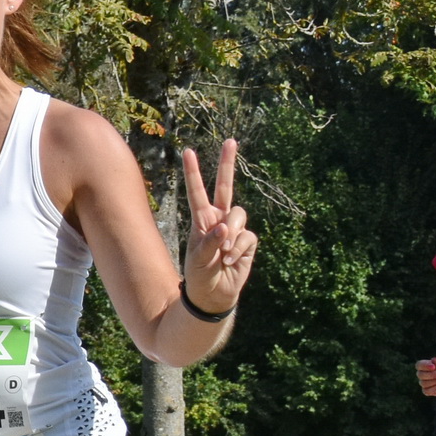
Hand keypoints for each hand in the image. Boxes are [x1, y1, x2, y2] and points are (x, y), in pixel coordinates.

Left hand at [181, 139, 257, 313]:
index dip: (193, 172)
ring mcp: (234, 229)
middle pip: (225, 187)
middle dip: (227, 164)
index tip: (188, 151)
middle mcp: (219, 220)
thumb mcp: (198, 259)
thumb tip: (225, 228)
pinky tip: (230, 260)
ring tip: (223, 252)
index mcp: (201, 220)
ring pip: (239, 215)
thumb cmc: (199, 275)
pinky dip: (238, 249)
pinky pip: (247, 237)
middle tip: (230, 141)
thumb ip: (210, 241)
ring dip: (231, 233)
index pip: (197, 192)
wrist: (213, 295)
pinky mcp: (247, 242)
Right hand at [416, 357, 435, 396]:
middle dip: (432, 374)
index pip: (419, 365)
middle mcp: (421, 374)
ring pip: (424, 383)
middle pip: (421, 375)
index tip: (434, 367)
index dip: (425, 366)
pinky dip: (434, 388)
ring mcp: (423, 383)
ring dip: (435, 381)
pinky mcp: (427, 391)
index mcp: (423, 366)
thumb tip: (433, 359)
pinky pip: (427, 391)